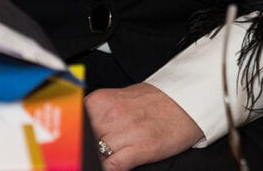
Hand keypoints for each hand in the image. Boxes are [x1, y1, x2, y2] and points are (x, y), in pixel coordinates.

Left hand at [86, 82, 202, 169]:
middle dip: (95, 147)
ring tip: (121, 148)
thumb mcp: (122, 99)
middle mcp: (109, 115)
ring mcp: (122, 132)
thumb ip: (100, 114)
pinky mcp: (137, 150)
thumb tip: (82, 132)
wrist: (188, 102)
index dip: (79, 139)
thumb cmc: (157, 101)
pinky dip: (112, 167)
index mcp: (101, 101)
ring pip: (97, 155)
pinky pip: (111, 167)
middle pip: (86, 143)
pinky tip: (120, 162)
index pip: (74, 127)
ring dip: (106, 156)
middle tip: (110, 143)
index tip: (79, 143)